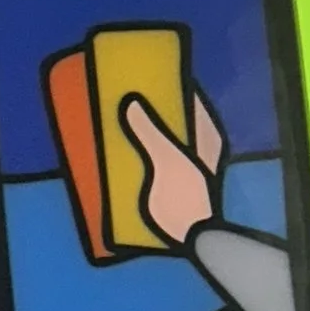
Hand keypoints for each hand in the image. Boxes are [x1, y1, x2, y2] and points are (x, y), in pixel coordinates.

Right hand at [121, 89, 225, 248]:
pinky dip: (133, 151)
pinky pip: (148, 158)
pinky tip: (112, 152)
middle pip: (166, 116)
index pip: (185, 96)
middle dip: (141, 106)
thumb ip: (149, 131)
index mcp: (203, 133)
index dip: (164, 81)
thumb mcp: (166, 160)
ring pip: (155, 137)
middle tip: (113, 94)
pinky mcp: (168, 180)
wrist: (192, 239)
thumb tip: (130, 101)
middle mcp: (195, 145)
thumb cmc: (185, 199)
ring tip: (106, 120)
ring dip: (134, 130)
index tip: (138, 70)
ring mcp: (182, 163)